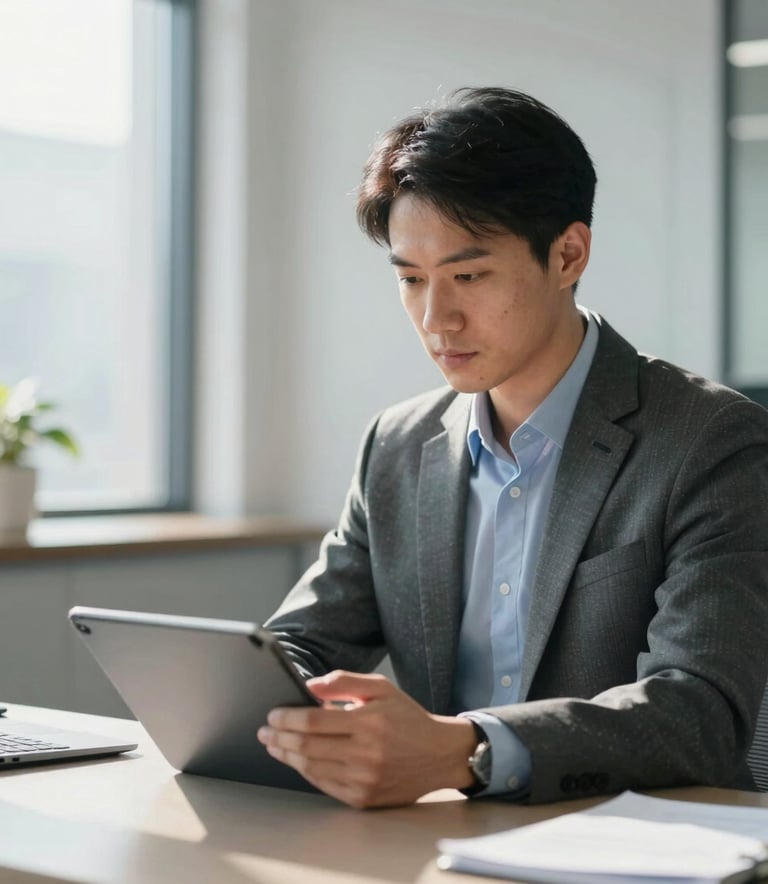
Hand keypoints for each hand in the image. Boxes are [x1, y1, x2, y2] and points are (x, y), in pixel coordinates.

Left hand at [256, 671, 476, 807]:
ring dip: (287, 757)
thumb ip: (343, 681)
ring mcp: (364, 780)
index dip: (288, 718)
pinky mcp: (364, 799)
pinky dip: (306, 772)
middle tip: (265, 731)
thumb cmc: (407, 717)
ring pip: (312, 769)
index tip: (273, 714)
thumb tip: (309, 687)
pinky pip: (325, 786)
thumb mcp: (380, 688)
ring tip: (274, 746)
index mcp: (369, 722)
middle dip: (280, 738)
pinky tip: (297, 761)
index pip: (314, 721)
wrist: (439, 754)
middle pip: (307, 747)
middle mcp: (366, 754)